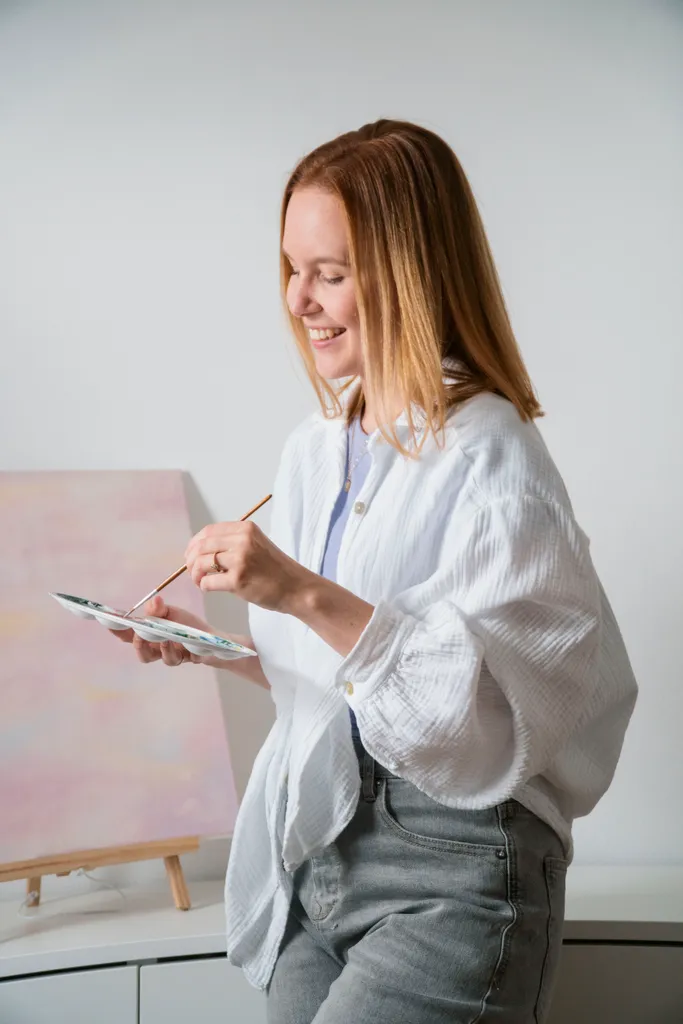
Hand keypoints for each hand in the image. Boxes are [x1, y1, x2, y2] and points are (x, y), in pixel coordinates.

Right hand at [109, 595, 211, 666]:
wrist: (211, 639)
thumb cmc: (187, 625)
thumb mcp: (173, 613)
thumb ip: (160, 609)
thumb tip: (154, 601)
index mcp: (148, 632)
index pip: (127, 632)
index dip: (116, 627)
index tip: (107, 619)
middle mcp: (153, 646)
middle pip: (136, 647)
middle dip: (134, 640)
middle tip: (138, 632)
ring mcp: (165, 654)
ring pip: (149, 656)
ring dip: (152, 646)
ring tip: (160, 637)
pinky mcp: (180, 659)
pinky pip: (171, 658)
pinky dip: (169, 649)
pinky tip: (172, 640)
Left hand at [185, 520, 312, 612]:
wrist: (297, 588)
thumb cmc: (277, 570)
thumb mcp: (257, 545)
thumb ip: (234, 543)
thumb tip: (201, 550)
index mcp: (246, 529)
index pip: (208, 531)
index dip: (194, 543)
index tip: (191, 554)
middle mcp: (242, 540)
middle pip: (201, 546)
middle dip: (190, 559)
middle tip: (191, 571)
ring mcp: (240, 560)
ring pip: (201, 563)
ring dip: (195, 574)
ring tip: (199, 581)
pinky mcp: (238, 580)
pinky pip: (208, 582)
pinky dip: (203, 586)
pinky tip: (208, 588)